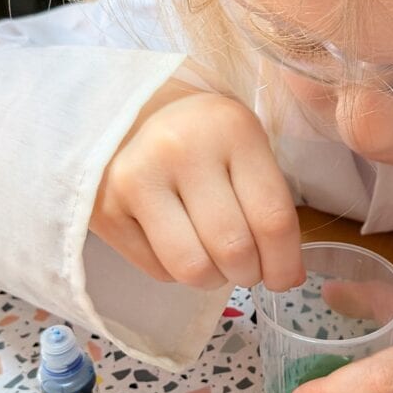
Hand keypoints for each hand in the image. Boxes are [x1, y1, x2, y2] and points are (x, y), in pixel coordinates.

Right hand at [91, 70, 304, 290]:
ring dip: (212, 279)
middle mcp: (181, 150)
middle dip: (248, 273)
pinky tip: (177, 244)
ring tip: (214, 262)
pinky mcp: (105, 209)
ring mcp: (137, 179)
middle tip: (246, 267)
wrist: (131, 112)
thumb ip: (269, 204)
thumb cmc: (202, 135)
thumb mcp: (245, 146)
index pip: (272, 219)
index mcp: (232, 129)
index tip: (285, 279)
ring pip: (192, 268)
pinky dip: (175, 272)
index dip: (284, 263)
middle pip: (233, 249)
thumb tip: (287, 276)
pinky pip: (157, 270)